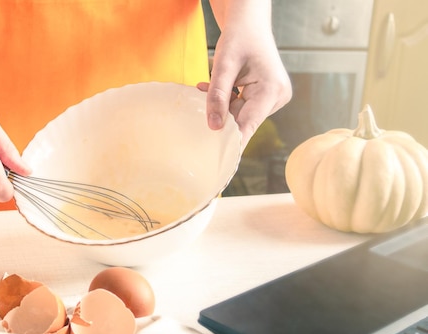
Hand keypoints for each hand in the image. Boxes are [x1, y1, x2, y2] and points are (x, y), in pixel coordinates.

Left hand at [199, 0, 291, 146]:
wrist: (249, 23)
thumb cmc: (239, 37)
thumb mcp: (223, 66)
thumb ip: (217, 96)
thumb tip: (214, 127)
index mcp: (271, 91)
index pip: (248, 126)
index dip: (233, 145)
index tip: (222, 166)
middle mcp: (277, 96)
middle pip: (243, 121)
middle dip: (221, 119)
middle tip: (199, 118)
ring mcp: (273, 97)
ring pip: (240, 114)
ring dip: (221, 106)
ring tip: (206, 88)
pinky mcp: (265, 96)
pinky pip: (241, 106)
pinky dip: (226, 101)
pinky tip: (213, 88)